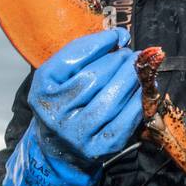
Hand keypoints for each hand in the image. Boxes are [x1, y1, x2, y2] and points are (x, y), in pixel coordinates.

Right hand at [27, 27, 142, 166]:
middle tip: (131, 54)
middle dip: (118, 61)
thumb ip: (83, 56)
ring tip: (139, 68)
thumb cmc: (65, 105)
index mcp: (42, 90)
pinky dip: (137, 102)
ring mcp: (76, 134)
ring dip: (131, 78)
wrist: (59, 149)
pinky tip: (142, 90)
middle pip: (94, 78)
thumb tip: (120, 38)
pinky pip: (124, 121)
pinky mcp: (98, 149)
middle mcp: (55, 113)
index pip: (72, 59)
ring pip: (111, 99)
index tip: (117, 36)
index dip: (99, 44)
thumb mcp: (61, 80)